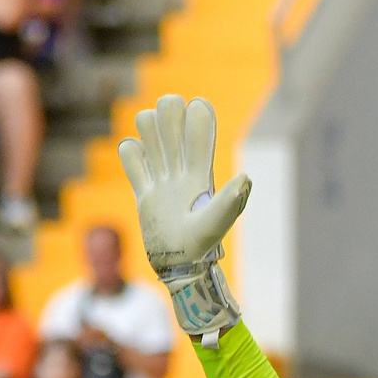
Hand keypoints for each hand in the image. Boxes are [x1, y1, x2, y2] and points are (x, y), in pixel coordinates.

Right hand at [117, 95, 248, 335]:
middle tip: (168, 129)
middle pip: (171, 117)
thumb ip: (229, 201)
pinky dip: (130, 152)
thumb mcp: (214, 222)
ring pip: (150, 130)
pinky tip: (136, 162)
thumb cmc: (201, 245)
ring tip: (151, 148)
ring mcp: (162, 177)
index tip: (195, 118)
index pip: (200, 123)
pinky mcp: (144, 191)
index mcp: (201, 169)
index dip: (197, 113)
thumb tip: (246, 178)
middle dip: (168, 111)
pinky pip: (131, 156)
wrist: (179, 266)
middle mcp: (182, 168)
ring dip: (147, 126)